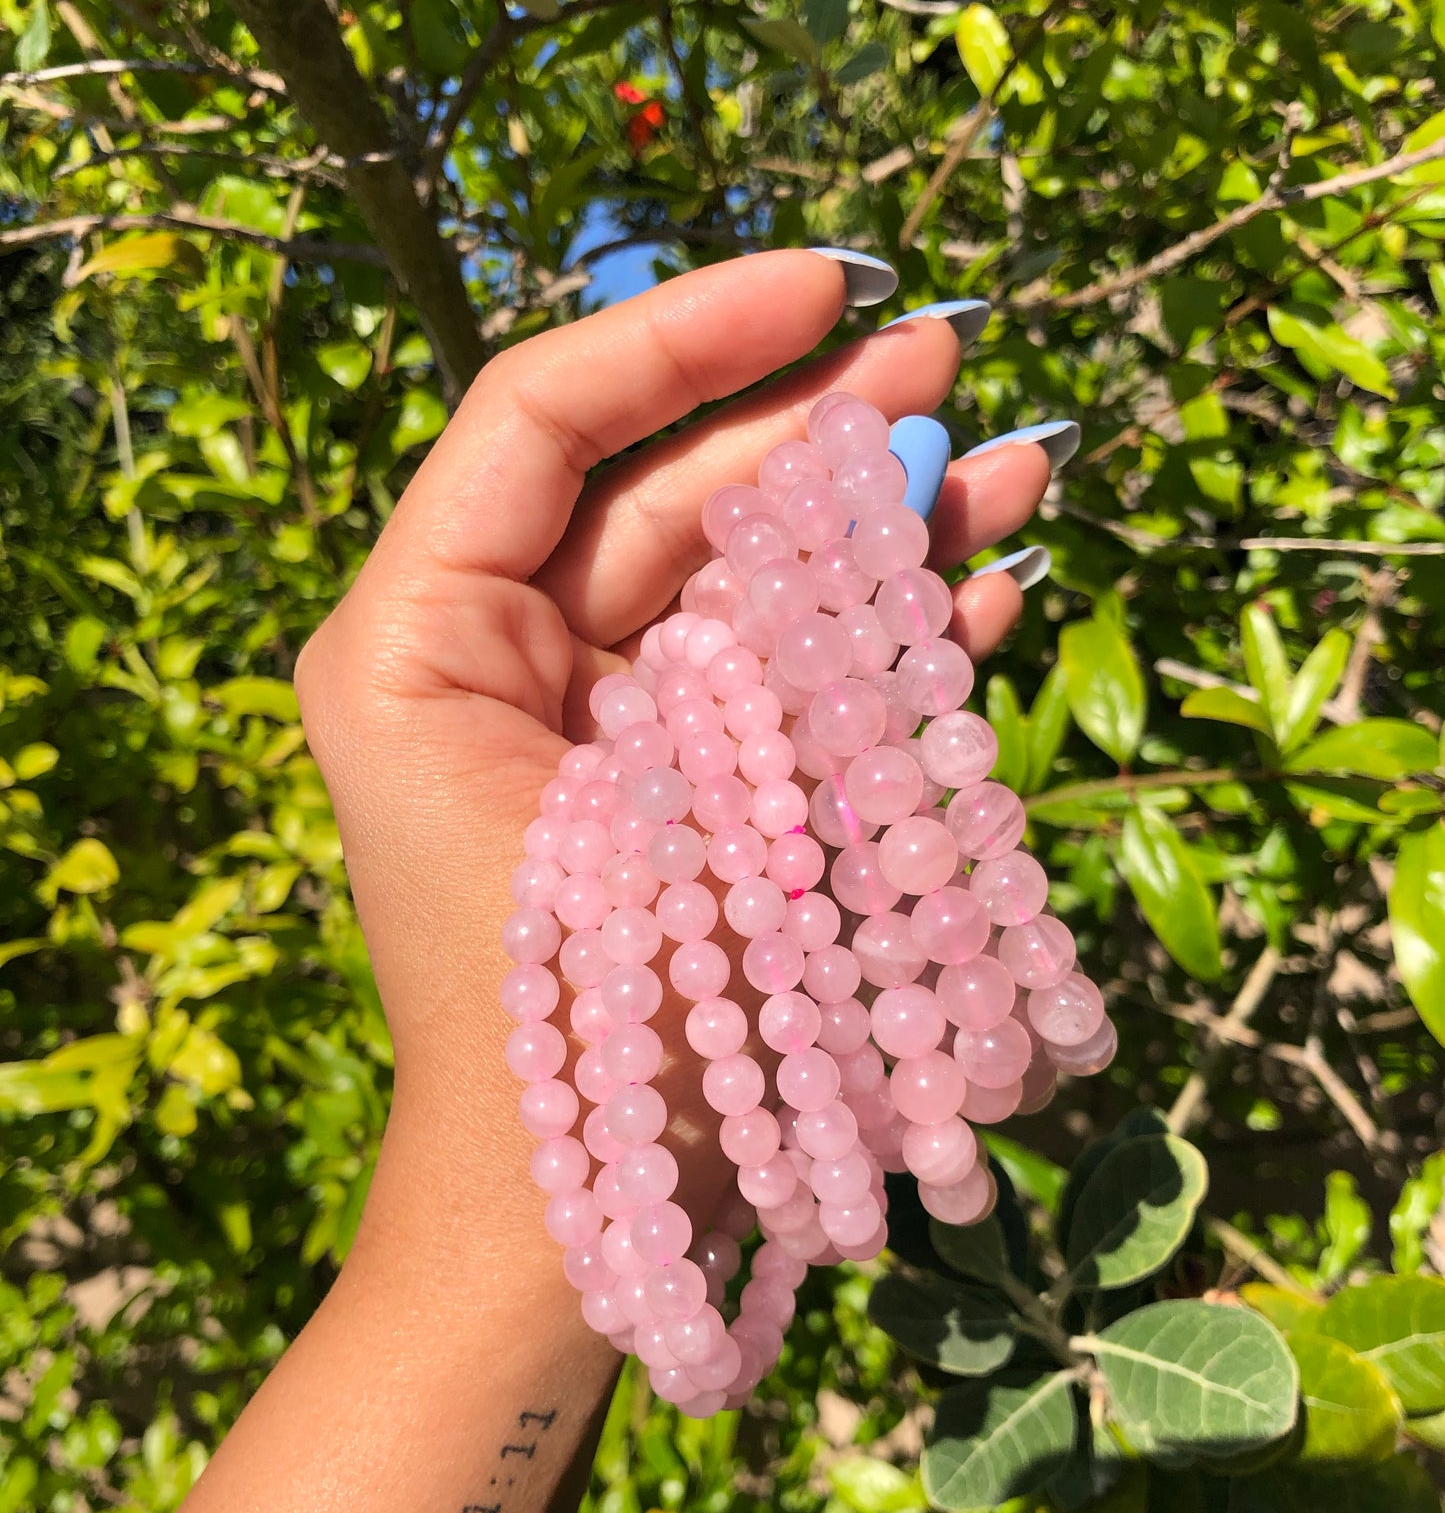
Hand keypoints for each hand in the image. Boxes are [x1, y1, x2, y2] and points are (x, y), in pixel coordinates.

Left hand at [295, 251, 1055, 1278]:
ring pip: (738, 582)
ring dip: (871, 530)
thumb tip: (886, 486)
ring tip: (1011, 473)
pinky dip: (871, 643)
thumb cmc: (574, 1036)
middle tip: (950, 365)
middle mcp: (494, 661)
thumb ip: (763, 640)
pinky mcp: (674, 795)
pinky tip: (979, 597)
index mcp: (418, 638)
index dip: (688, 333)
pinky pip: (773, 682)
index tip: (826, 286)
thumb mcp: (660, 806)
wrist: (575, 1226)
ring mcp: (592, 730)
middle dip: (812, 428)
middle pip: (663, 490)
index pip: (542, 418)